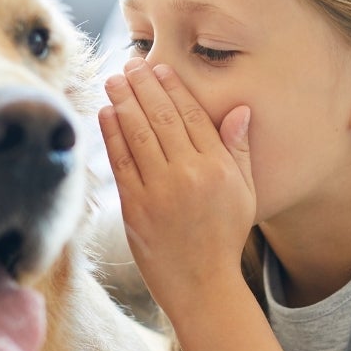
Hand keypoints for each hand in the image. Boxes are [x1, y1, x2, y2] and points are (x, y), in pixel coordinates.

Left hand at [98, 59, 255, 317]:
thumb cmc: (225, 237)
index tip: (159, 68)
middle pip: (162, 119)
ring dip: (123, 102)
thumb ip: (239, 149)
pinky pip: (121, 163)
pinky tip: (105, 114)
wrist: (203, 286)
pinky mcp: (135, 209)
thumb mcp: (244, 193)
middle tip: (130, 64)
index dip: (173, 89)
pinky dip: (112, 135)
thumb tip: (239, 109)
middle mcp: (190, 175)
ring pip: (138, 135)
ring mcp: (160, 192)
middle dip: (144, 86)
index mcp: (218, 168)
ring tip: (113, 80)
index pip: (192, 116)